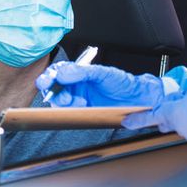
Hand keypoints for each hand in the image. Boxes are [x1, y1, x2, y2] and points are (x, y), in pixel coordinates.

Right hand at [36, 62, 164, 107]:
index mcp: (79, 73)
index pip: (58, 72)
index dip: (50, 76)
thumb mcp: (103, 73)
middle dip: (55, 92)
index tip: (48, 81)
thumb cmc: (123, 83)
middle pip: (55, 88)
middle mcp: (77, 86)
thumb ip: (82, 72)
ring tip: (78, 101)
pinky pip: (70, 113)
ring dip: (64, 101)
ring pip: (60, 102)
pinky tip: (82, 106)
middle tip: (64, 96)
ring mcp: (79, 100)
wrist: (139, 99)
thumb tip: (63, 73)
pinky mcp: (84, 113)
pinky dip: (72, 110)